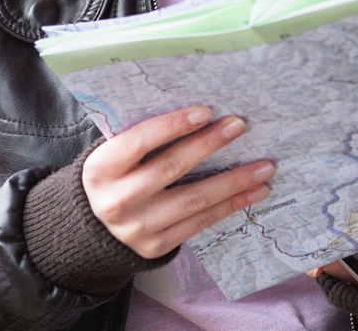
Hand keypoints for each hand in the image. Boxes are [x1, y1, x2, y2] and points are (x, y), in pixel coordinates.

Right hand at [82, 106, 272, 258]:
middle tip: (239, 126)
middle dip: (209, 144)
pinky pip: (200, 222)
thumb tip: (199, 114)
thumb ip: (142, 138)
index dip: (172, 125)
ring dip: (234, 181)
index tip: (206, 111)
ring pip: (194, 199)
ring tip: (264, 167)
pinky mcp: (157, 246)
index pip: (139, 141)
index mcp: (101, 169)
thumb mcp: (113, 156)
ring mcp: (138, 227)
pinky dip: (230, 205)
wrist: (93, 229)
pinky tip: (253, 193)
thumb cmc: (114, 178)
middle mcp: (118, 200)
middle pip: (171, 168)